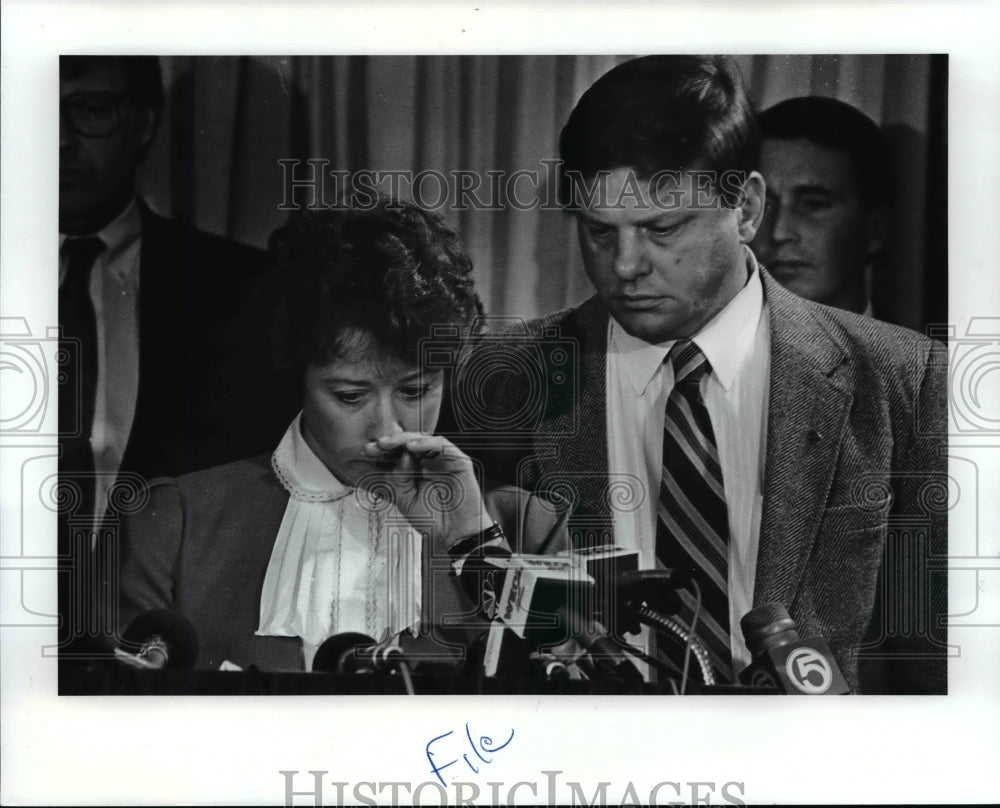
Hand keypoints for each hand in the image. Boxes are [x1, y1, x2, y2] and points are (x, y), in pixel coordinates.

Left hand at [361, 432, 492, 549]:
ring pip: (424, 440)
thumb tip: (400, 456)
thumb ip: (398, 478)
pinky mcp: (459, 461)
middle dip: (390, 443)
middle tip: (376, 445)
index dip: (382, 452)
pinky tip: (411, 447)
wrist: (455, 536)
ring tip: (388, 444)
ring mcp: (444, 460)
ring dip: (404, 440)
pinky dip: (426, 443)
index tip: (366, 451)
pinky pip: (442, 446)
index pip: (397, 454)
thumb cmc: (433, 520)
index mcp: (415, 470)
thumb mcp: (404, 499)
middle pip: (408, 444)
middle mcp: (429, 462)